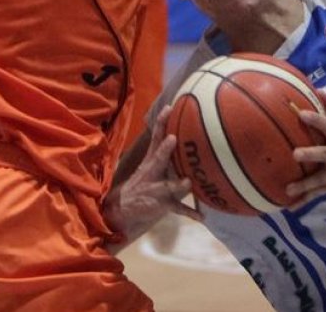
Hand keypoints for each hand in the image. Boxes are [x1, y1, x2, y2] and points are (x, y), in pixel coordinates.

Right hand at [102, 107, 201, 250]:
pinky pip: (179, 209)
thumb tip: (182, 131)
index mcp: (151, 160)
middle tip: (173, 138)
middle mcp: (153, 173)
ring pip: (169, 186)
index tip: (168, 108)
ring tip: (188, 182)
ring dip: (179, 185)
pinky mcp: (162, 205)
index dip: (161, 122)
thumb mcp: (150, 164)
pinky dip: (191, 213)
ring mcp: (157, 189)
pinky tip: (202, 217)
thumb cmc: (142, 182)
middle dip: (165, 150)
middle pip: (158, 159)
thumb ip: (165, 150)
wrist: (122, 208)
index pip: (156, 138)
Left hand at [287, 91, 325, 201]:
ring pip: (319, 179)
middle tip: (295, 154)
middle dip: (310, 154)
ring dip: (304, 185)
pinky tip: (290, 206)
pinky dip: (304, 200)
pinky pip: (318, 194)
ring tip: (288, 189)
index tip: (301, 114)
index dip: (315, 119)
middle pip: (324, 153)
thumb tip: (320, 89)